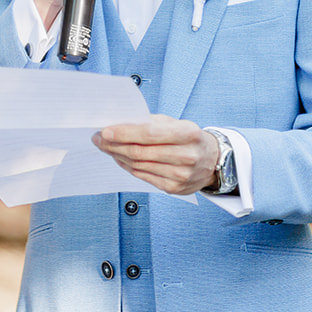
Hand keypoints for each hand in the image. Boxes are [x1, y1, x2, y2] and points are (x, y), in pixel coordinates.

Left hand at [93, 115, 219, 194]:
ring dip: (117, 156)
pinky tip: (119, 158)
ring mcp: (181, 175)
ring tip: (106, 147)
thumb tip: (118, 123)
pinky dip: (127, 167)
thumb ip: (150, 122)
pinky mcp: (174, 188)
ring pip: (139, 166)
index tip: (105, 130)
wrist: (212, 161)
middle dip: (114, 145)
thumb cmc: (189, 138)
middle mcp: (187, 156)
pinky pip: (143, 177)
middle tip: (98, 138)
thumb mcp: (175, 123)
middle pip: (140, 152)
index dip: (124, 132)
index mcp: (188, 133)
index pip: (149, 133)